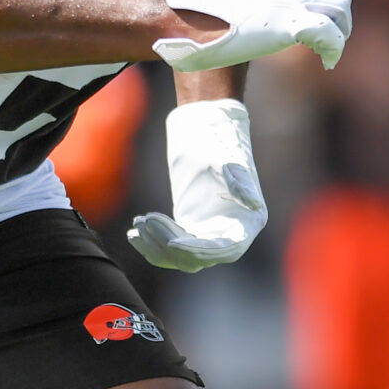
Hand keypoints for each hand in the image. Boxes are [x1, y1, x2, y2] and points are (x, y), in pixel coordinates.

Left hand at [128, 98, 265, 271]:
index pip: (225, 249)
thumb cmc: (221, 143)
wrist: (205, 131)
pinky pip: (170, 246)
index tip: (172, 243)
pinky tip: (134, 233)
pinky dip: (152, 244)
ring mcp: (208, 234)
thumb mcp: (230, 160)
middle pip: (199, 257)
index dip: (199, 250)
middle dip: (170, 246)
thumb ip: (240, 182)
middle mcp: (230, 234)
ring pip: (180, 256)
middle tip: (146, 223)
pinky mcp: (189, 229)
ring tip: (137, 226)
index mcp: (248, 222)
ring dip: (156, 246)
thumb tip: (254, 203)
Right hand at [153, 0, 352, 71]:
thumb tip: (286, 2)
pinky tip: (328, 61)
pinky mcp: (289, 23)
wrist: (189, 24)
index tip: (329, 15)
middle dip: (344, 16)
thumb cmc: (210, 14)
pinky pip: (330, 34)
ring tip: (330, 50)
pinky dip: (334, 49)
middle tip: (334, 36)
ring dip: (341, 33)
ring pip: (341, 10)